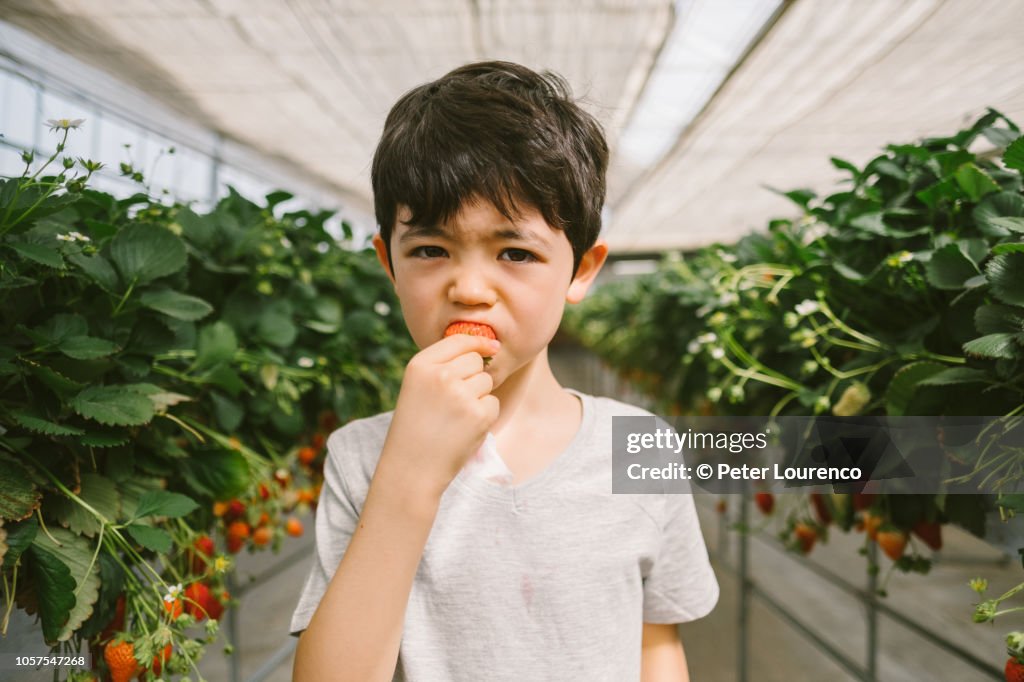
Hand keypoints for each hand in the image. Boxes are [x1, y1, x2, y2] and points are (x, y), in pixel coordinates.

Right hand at [379, 333, 500, 498]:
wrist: (412, 468)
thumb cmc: (415, 427)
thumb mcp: (417, 387)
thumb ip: (442, 366)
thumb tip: (487, 347)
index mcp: (420, 365)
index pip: (459, 340)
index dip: (478, 342)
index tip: (492, 346)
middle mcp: (440, 375)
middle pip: (476, 361)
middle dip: (473, 377)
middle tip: (453, 401)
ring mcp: (461, 394)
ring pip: (486, 382)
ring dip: (479, 397)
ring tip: (455, 417)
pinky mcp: (478, 415)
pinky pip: (493, 403)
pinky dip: (485, 416)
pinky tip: (464, 428)